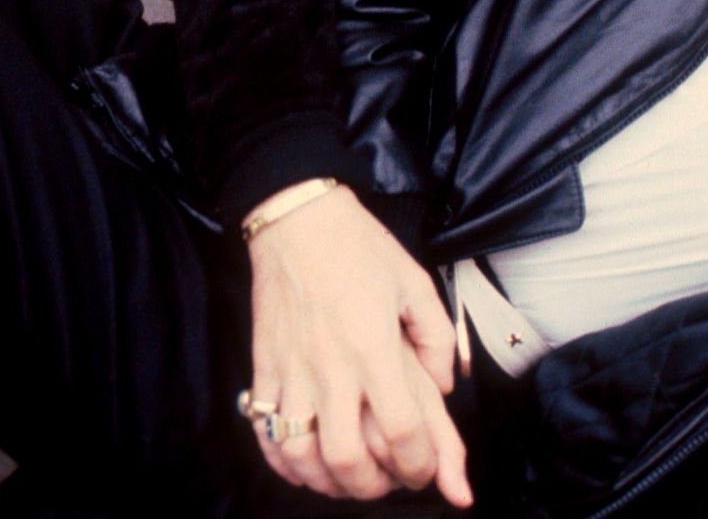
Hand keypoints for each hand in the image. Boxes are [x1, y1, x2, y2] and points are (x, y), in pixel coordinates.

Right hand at [244, 186, 472, 506]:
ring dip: (326, 482)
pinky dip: (282, 460)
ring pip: (300, 456)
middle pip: (346, 459)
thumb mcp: (416, 284)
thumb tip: (444, 385)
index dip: (421, 464)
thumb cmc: (360, 247)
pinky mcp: (263, 368)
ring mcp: (291, 372)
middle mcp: (331, 368)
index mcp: (374, 348)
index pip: (402, 430)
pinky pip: (264, 432)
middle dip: (372, 487)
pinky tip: (303, 464)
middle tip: (389, 481)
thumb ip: (438, 338)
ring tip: (348, 480)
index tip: (428, 468)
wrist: (297, 220)